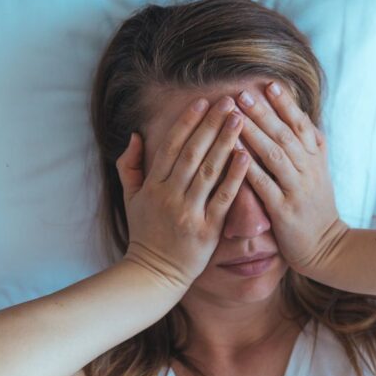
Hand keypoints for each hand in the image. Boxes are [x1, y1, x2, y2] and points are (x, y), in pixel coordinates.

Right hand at [116, 95, 251, 289]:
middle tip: (229, 101)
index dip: (187, 122)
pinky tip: (246, 156)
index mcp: (152, 186)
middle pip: (192, 153)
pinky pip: (223, 199)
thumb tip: (136, 135)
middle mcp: (169, 195)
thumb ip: (130, 166)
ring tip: (241, 120)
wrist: (153, 274)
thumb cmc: (145, 233)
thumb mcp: (129, 198)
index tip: (202, 101)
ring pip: (209, 171)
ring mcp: (188, 212)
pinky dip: (234, 177)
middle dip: (211, 124)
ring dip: (225, 142)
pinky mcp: (206, 230)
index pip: (171, 146)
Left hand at [232, 80, 349, 278]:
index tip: (270, 84)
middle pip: (285, 135)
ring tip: (236, 116)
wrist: (325, 247)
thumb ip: (312, 146)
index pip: (301, 125)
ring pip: (275, 155)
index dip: (286, 105)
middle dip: (264, 113)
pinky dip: (249, 167)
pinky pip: (264, 184)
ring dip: (255, 133)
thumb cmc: (316, 208)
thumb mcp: (320, 172)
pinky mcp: (284, 210)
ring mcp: (296, 189)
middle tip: (243, 93)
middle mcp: (308, 170)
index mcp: (315, 159)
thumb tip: (303, 117)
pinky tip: (234, 153)